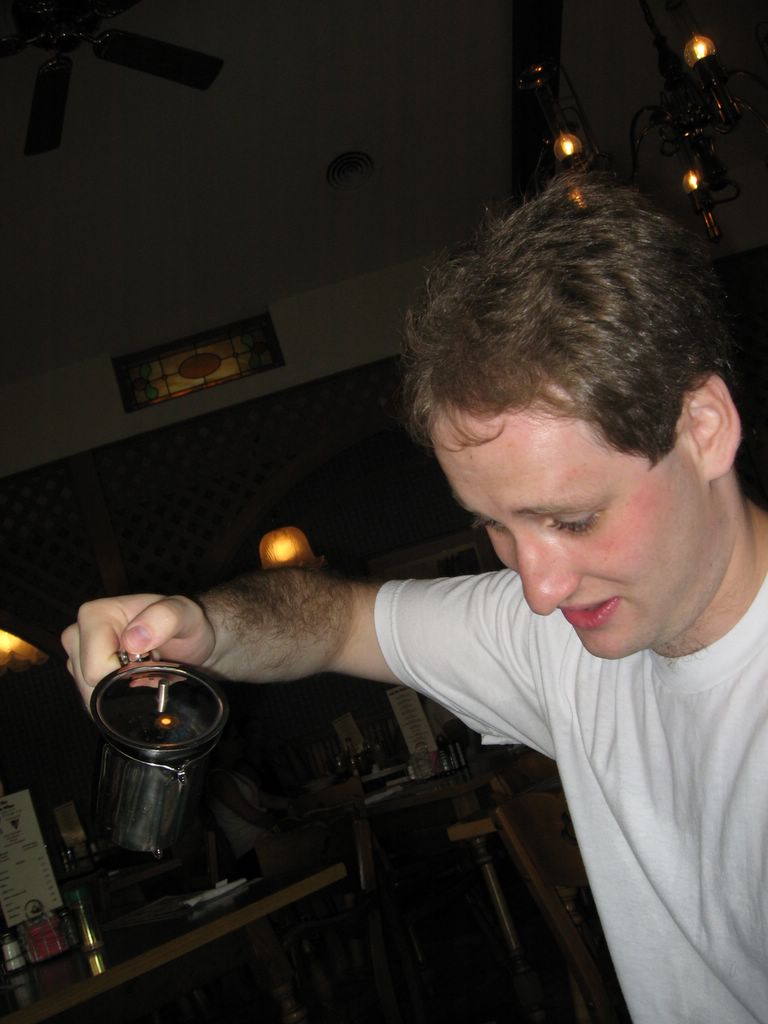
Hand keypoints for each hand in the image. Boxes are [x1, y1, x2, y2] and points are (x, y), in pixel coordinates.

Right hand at [61, 594, 215, 706]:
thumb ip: (165, 618)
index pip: (94, 668)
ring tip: (143, 673)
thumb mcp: (187, 614)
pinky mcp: (84, 675)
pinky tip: (135, 683)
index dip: (124, 675)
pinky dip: (117, 700)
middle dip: (121, 685)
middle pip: (87, 685)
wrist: (191, 642)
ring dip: (120, 694)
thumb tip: (133, 640)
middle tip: (148, 667)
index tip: (148, 662)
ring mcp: (79, 657)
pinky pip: (93, 702)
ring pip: (89, 697)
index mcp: (94, 615)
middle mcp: (79, 634)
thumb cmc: (186, 625)